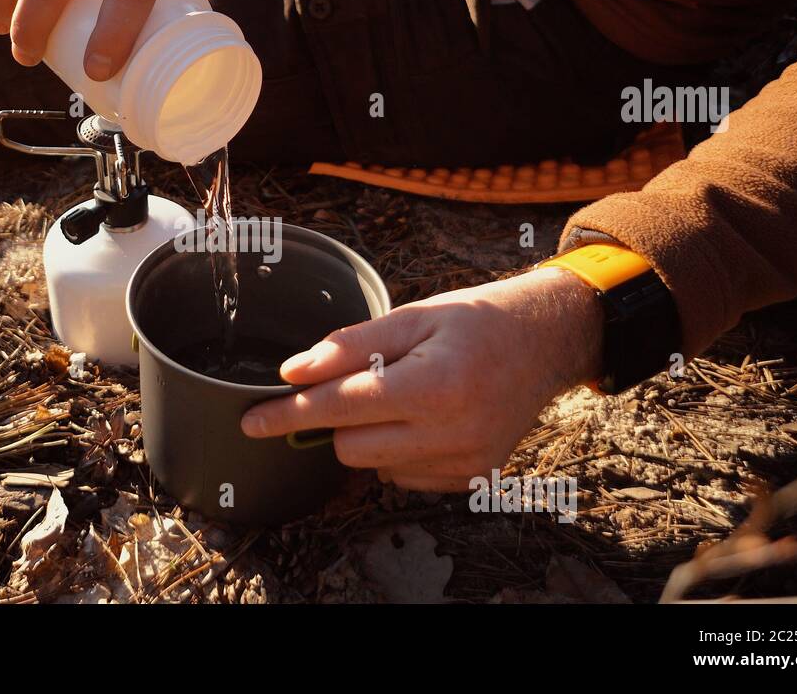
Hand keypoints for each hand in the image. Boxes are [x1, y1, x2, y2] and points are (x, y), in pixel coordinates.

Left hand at [241, 268, 604, 491]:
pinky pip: (404, 476)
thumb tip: (293, 372)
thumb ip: (350, 346)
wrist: (545, 342)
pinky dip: (400, 450)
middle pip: (349, 447)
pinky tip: (428, 418)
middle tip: (369, 381)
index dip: (288, 413)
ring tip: (411, 394)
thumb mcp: (412, 316)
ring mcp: (465, 462)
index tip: (251, 422)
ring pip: (375, 466)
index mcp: (434, 385)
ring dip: (373, 434)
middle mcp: (452, 433)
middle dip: (341, 417)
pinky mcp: (473, 479)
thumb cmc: (476, 321)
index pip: (338, 408)